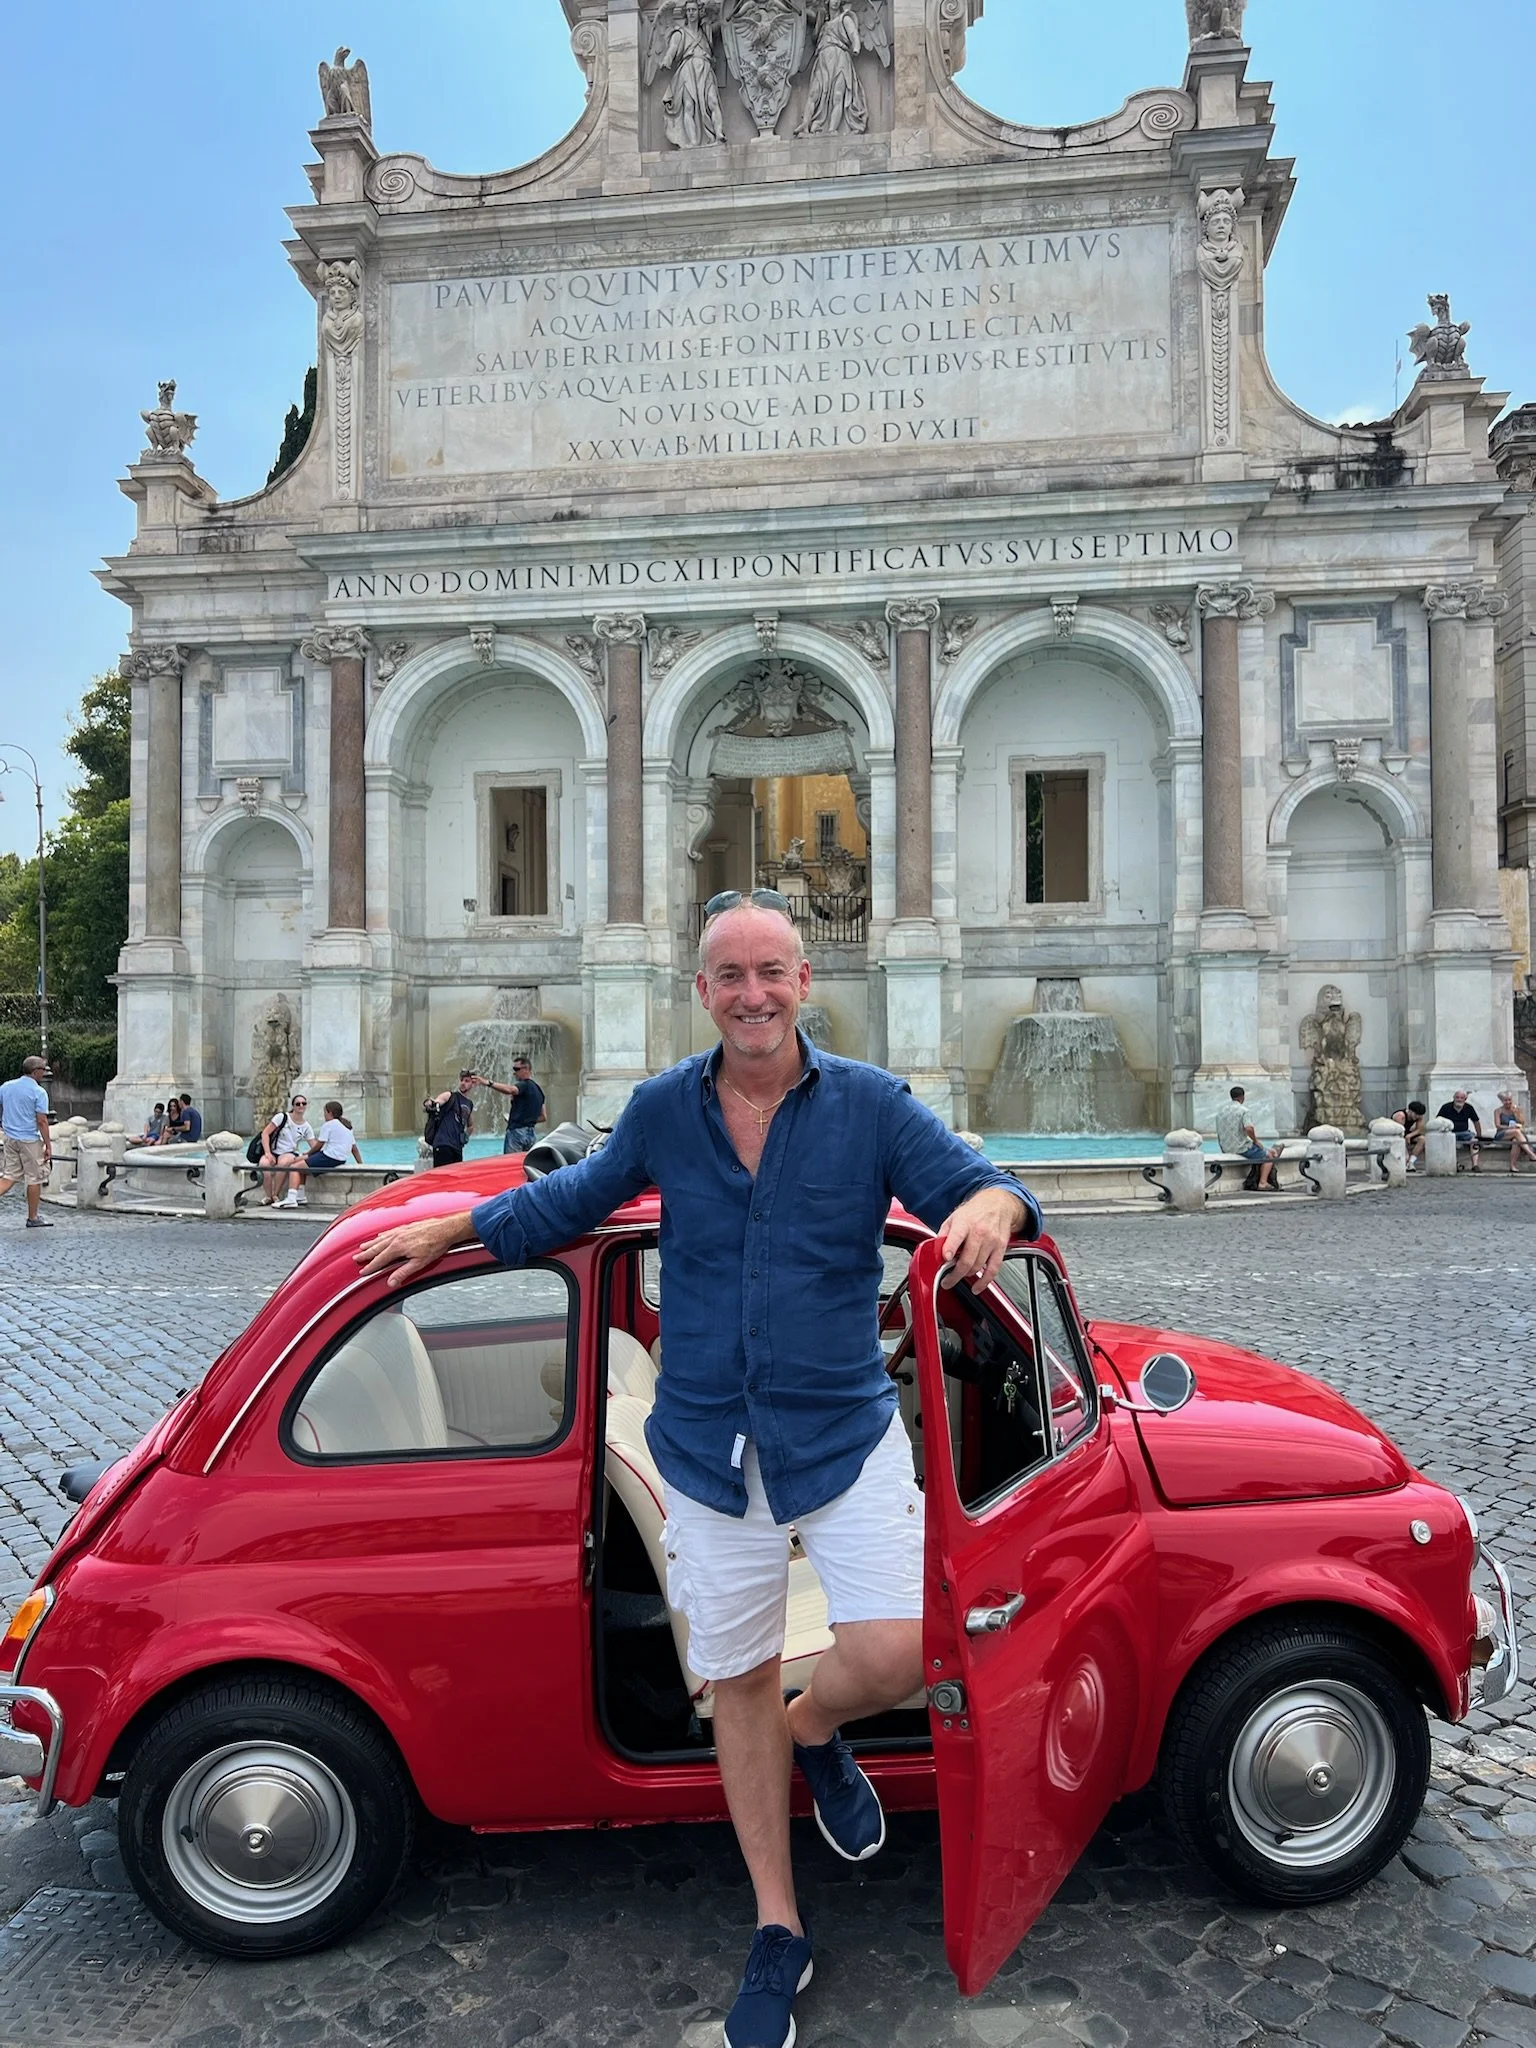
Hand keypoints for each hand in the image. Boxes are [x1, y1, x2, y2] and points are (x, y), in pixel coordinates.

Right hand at [353, 1212, 479, 1286]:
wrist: (445, 1228)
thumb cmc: (435, 1245)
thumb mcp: (419, 1263)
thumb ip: (403, 1273)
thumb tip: (391, 1282)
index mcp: (397, 1247)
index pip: (380, 1260)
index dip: (370, 1267)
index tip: (363, 1272)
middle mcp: (396, 1237)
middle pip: (377, 1248)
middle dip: (366, 1254)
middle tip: (356, 1258)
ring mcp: (401, 1231)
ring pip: (381, 1239)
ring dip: (371, 1244)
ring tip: (362, 1247)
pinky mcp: (406, 1227)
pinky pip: (389, 1232)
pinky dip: (382, 1235)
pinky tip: (380, 1236)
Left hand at [938, 1187, 1030, 1291]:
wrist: (998, 1205)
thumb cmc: (974, 1212)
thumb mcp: (954, 1217)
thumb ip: (943, 1234)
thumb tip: (934, 1250)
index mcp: (965, 1223)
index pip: (957, 1237)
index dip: (950, 1248)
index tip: (945, 1258)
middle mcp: (979, 1232)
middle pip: (967, 1259)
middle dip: (955, 1274)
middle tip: (946, 1281)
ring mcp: (991, 1242)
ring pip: (977, 1267)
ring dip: (966, 1276)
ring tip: (957, 1277)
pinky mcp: (1000, 1249)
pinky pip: (993, 1270)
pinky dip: (984, 1281)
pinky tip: (976, 1287)